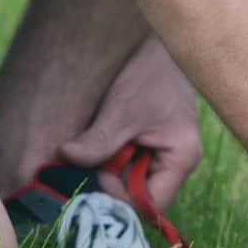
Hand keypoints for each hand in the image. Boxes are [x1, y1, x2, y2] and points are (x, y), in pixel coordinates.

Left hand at [59, 36, 201, 210]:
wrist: (157, 44)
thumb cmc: (149, 74)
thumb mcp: (122, 109)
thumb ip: (99, 141)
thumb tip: (65, 158)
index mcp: (182, 158)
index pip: (153, 204)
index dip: (122, 200)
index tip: (94, 179)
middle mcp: (177, 161)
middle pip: (140, 193)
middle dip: (111, 182)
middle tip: (86, 161)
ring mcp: (164, 152)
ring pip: (131, 178)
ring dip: (108, 167)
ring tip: (94, 144)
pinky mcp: (151, 142)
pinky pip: (128, 161)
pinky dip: (110, 155)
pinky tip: (101, 138)